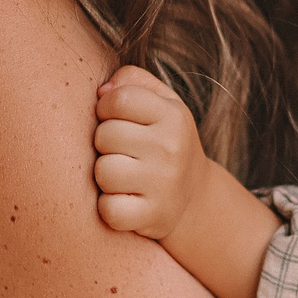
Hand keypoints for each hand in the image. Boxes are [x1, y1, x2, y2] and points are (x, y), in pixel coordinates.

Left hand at [93, 65, 212, 239]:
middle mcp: (171, 148)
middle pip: (105, 136)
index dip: (106, 109)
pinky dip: (109, 207)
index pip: (118, 99)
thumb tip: (102, 91)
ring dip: (105, 176)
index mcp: (173, 116)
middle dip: (104, 143)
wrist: (195, 198)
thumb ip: (133, 81)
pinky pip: (109, 209)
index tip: (115, 119)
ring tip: (123, 175)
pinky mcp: (152, 216)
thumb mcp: (162, 103)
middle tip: (122, 151)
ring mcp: (164, 184)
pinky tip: (124, 200)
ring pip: (103, 172)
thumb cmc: (165, 142)